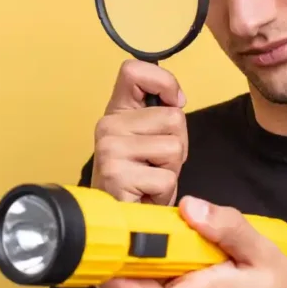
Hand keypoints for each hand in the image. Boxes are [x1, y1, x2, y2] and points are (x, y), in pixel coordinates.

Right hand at [90, 59, 188, 206]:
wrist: (122, 217)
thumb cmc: (140, 177)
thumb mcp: (149, 136)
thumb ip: (160, 112)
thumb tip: (178, 101)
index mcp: (116, 110)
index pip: (133, 70)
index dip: (164, 82)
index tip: (173, 102)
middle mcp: (108, 125)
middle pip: (173, 117)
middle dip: (178, 143)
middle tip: (156, 163)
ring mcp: (110, 149)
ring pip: (174, 147)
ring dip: (172, 168)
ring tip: (152, 177)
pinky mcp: (117, 175)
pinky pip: (166, 177)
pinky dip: (165, 190)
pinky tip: (146, 193)